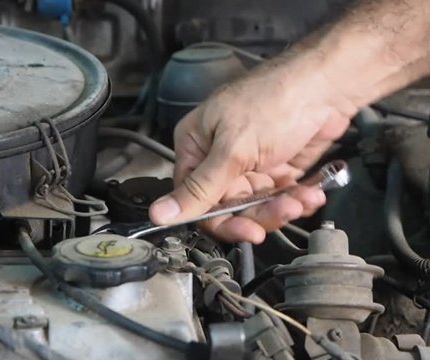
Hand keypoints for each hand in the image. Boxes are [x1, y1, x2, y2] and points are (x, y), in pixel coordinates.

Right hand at [149, 57, 356, 242]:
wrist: (327, 83)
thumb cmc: (274, 98)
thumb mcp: (233, 149)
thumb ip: (200, 188)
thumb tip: (159, 213)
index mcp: (196, 147)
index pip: (196, 199)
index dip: (221, 221)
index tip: (247, 232)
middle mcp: (219, 156)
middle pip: (230, 207)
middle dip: (260, 213)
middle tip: (281, 211)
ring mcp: (249, 162)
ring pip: (258, 205)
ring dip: (283, 206)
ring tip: (300, 198)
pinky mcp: (277, 166)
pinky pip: (281, 197)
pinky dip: (297, 199)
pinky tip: (310, 192)